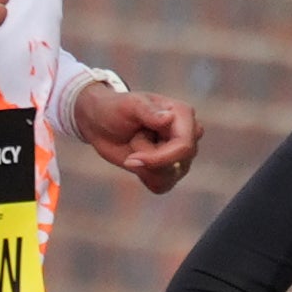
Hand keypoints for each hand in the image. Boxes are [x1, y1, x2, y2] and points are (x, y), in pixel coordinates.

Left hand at [78, 81, 199, 193]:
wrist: (102, 123)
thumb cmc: (115, 108)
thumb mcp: (129, 105)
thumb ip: (148, 111)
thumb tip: (169, 118)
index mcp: (183, 114)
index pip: (184, 146)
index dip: (160, 158)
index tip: (130, 159)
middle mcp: (189, 134)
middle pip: (178, 165)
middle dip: (148, 160)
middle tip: (132, 140)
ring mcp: (182, 154)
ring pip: (168, 178)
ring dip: (143, 166)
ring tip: (136, 144)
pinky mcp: (171, 169)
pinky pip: (162, 186)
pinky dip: (144, 176)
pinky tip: (135, 159)